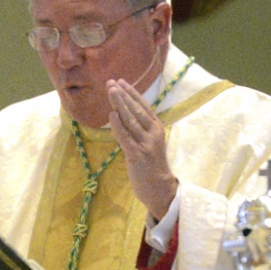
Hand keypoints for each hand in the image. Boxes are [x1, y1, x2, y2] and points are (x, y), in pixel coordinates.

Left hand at [106, 79, 177, 219]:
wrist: (160, 188)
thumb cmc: (152, 165)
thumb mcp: (150, 142)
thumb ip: (140, 128)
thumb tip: (123, 113)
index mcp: (157, 128)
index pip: (144, 106)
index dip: (132, 93)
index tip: (121, 81)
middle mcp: (153, 133)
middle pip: (136, 110)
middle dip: (123, 95)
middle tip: (111, 82)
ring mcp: (146, 144)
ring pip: (131, 120)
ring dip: (119, 105)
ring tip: (110, 92)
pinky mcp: (137, 155)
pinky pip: (126, 138)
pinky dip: (118, 126)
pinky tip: (112, 115)